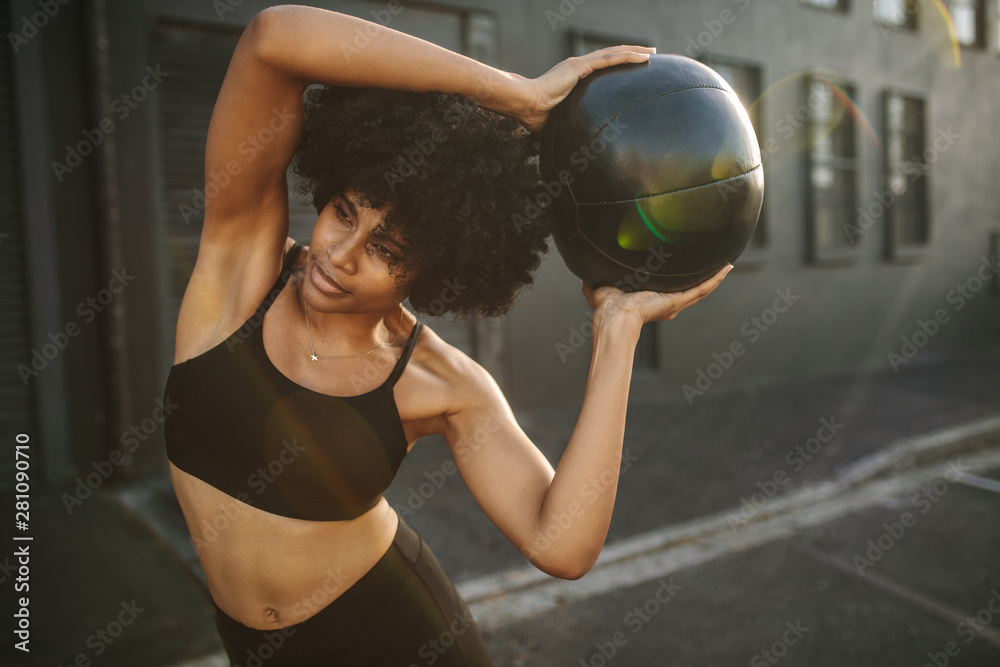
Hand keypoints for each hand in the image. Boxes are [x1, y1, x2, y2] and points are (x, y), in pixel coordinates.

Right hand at [515, 46, 655, 132]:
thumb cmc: (535, 116)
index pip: (599, 66)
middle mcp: (577, 66)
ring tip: (651, 53)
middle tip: (648, 54)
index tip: (631, 66)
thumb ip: (567, 123)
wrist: (525, 105)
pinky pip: (609, 60)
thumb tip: (572, 143)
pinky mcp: (579, 67)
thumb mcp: (558, 120)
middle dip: (630, 53)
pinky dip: (627, 57)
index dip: (615, 63)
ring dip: (634, 52)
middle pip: (610, 55)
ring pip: (613, 54)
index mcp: (572, 76)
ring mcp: (578, 65)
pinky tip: (643, 58)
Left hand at [581, 264, 733, 327]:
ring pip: (701, 288)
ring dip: (714, 277)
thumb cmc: (607, 309)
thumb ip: (594, 284)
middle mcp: (667, 303)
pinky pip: (702, 288)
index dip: (679, 280)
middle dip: (703, 278)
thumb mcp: (601, 289)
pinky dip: (715, 278)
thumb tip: (585, 275)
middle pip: (690, 289)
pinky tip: (726, 268)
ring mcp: (675, 302)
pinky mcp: (678, 300)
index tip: (686, 270)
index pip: (670, 289)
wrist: (613, 317)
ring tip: (727, 265)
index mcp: (652, 301)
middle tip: (714, 266)